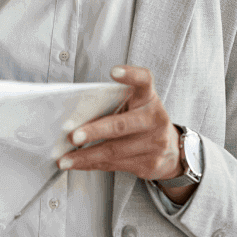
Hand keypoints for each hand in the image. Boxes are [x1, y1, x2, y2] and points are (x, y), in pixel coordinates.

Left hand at [57, 65, 183, 184]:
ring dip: (85, 156)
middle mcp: (154, 119)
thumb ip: (116, 102)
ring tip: (65, 159)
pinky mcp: (148, 164)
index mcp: (148, 98)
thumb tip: (75, 113)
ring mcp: (154, 144)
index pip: (144, 80)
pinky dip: (91, 165)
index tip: (114, 71)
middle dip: (94, 131)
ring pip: (114, 150)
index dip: (131, 75)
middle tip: (73, 136)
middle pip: (121, 125)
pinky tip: (77, 164)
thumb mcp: (137, 105)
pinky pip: (114, 165)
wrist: (172, 151)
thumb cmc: (143, 121)